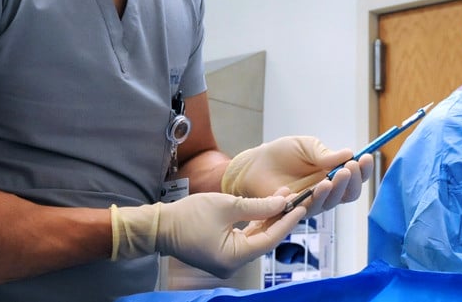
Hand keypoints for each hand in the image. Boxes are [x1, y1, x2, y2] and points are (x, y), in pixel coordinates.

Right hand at [111, 192, 305, 277]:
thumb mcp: (226, 206)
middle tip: (295, 198)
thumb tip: (281, 203)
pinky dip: (256, 223)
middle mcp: (233, 264)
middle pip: (265, 239)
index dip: (287, 221)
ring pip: (256, 238)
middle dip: (280, 217)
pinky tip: (266, 207)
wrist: (159, 226)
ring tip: (282, 198)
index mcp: (234, 258)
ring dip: (269, 218)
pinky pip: (245, 238)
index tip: (301, 206)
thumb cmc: (187, 216)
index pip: (270, 239)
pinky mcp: (223, 253)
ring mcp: (228, 260)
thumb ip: (257, 206)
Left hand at [222, 136, 374, 215]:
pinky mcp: (297, 211)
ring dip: (337, 189)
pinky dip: (318, 197)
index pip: (355, 175)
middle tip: (350, 167)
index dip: (364, 169)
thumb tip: (349, 154)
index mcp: (333, 173)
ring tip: (336, 175)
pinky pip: (311, 207)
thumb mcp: (306, 146)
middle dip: (353, 181)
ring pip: (332, 202)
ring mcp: (313, 202)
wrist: (255, 164)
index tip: (366, 157)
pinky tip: (320, 186)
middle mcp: (327, 190)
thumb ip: (324, 154)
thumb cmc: (282, 153)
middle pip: (349, 193)